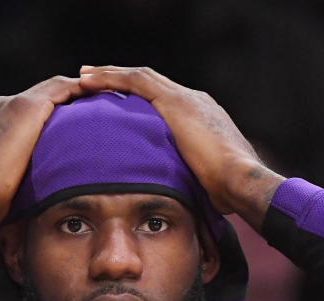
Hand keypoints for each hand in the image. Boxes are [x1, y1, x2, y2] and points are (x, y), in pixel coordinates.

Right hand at [0, 75, 86, 241]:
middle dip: (71, 95)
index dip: (56, 110)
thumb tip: (31, 192)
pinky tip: (102, 94)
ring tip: (105, 94)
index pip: (32, 108)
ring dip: (81, 89)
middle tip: (97, 101)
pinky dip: (82, 89)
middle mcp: (4, 106)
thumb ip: (18, 173)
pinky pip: (63, 88)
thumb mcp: (3, 179)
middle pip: (46, 92)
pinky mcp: (27, 107)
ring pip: (56, 86)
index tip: (76, 118)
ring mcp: (15, 103)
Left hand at [79, 65, 284, 228]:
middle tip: (92, 82)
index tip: (117, 107)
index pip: (162, 104)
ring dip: (109, 76)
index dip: (138, 103)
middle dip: (120, 82)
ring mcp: (184, 98)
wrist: (240, 180)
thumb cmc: (226, 192)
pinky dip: (109, 78)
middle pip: (149, 85)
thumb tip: (175, 200)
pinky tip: (86, 80)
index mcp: (201, 118)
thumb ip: (185, 181)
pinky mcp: (174, 101)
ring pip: (139, 77)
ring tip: (83, 77)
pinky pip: (134, 81)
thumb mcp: (201, 184)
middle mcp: (193, 101)